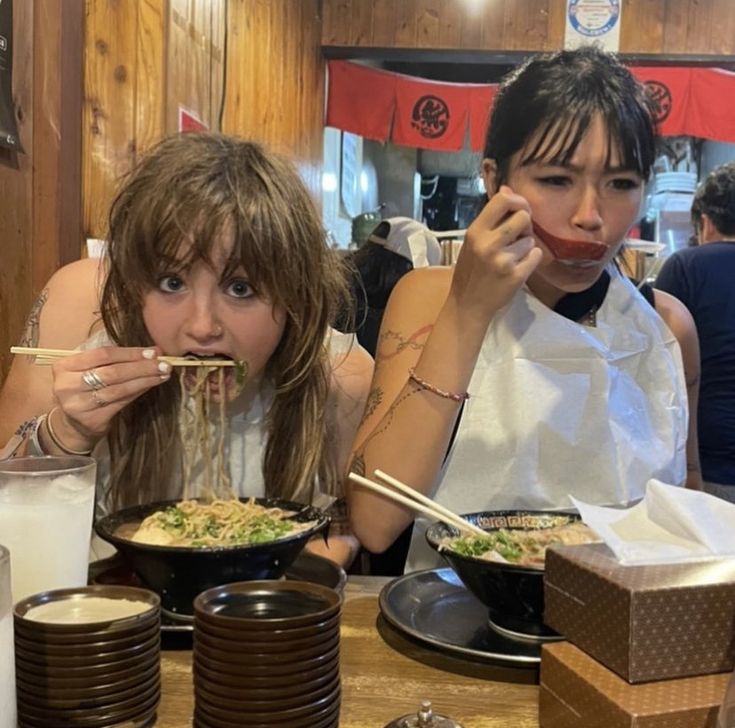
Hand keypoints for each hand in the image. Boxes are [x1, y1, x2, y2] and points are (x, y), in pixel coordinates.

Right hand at [49, 347, 171, 450]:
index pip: (103, 354)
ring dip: (145, 380)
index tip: (153, 352)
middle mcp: (67, 385)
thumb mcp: (89, 370)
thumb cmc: (85, 390)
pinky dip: (138, 392)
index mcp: (64, 366)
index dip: (130, 353)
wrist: (72, 424)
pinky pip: (121, 402)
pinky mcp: (91, 420)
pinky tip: (151, 386)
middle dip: (142, 367)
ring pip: (118, 389)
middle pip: (112, 372)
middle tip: (164, 364)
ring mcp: (78, 405)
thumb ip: (115, 360)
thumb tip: (153, 352)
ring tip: (163, 375)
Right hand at [449, 185, 542, 322]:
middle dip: (526, 225)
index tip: (519, 208)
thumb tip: (507, 189)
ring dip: (526, 247)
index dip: (517, 200)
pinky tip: (518, 268)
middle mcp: (488, 244)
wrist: (467, 305)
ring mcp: (502, 261)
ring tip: (512, 258)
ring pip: (531, 239)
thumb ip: (490, 218)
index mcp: (475, 232)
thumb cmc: (470, 271)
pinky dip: (531, 260)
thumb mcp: (472, 242)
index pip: (502, 200)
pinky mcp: (516, 276)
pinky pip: (536, 255)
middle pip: (523, 217)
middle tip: (519, 236)